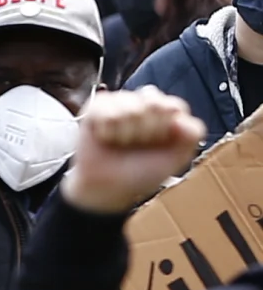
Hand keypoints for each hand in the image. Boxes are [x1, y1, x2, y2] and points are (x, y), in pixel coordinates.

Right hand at [68, 88, 201, 212]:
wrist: (108, 187)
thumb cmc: (142, 172)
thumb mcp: (177, 157)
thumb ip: (192, 133)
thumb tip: (178, 113)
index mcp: (167, 114)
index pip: (173, 105)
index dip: (165, 127)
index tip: (158, 143)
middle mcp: (144, 104)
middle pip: (152, 102)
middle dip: (146, 129)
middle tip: (138, 144)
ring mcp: (120, 104)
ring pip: (128, 105)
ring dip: (124, 131)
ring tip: (121, 142)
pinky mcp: (97, 108)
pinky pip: (104, 107)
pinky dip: (106, 128)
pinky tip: (106, 137)